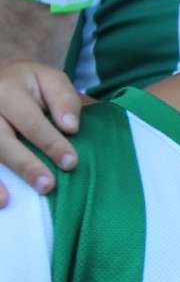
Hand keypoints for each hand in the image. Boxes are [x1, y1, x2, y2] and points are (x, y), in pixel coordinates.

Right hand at [0, 60, 87, 205]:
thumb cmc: (28, 85)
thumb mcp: (49, 80)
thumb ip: (64, 99)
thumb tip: (71, 126)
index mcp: (6, 91)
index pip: (29, 120)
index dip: (49, 142)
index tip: (70, 162)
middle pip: (1, 138)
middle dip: (24, 164)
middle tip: (47, 185)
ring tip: (7, 201)